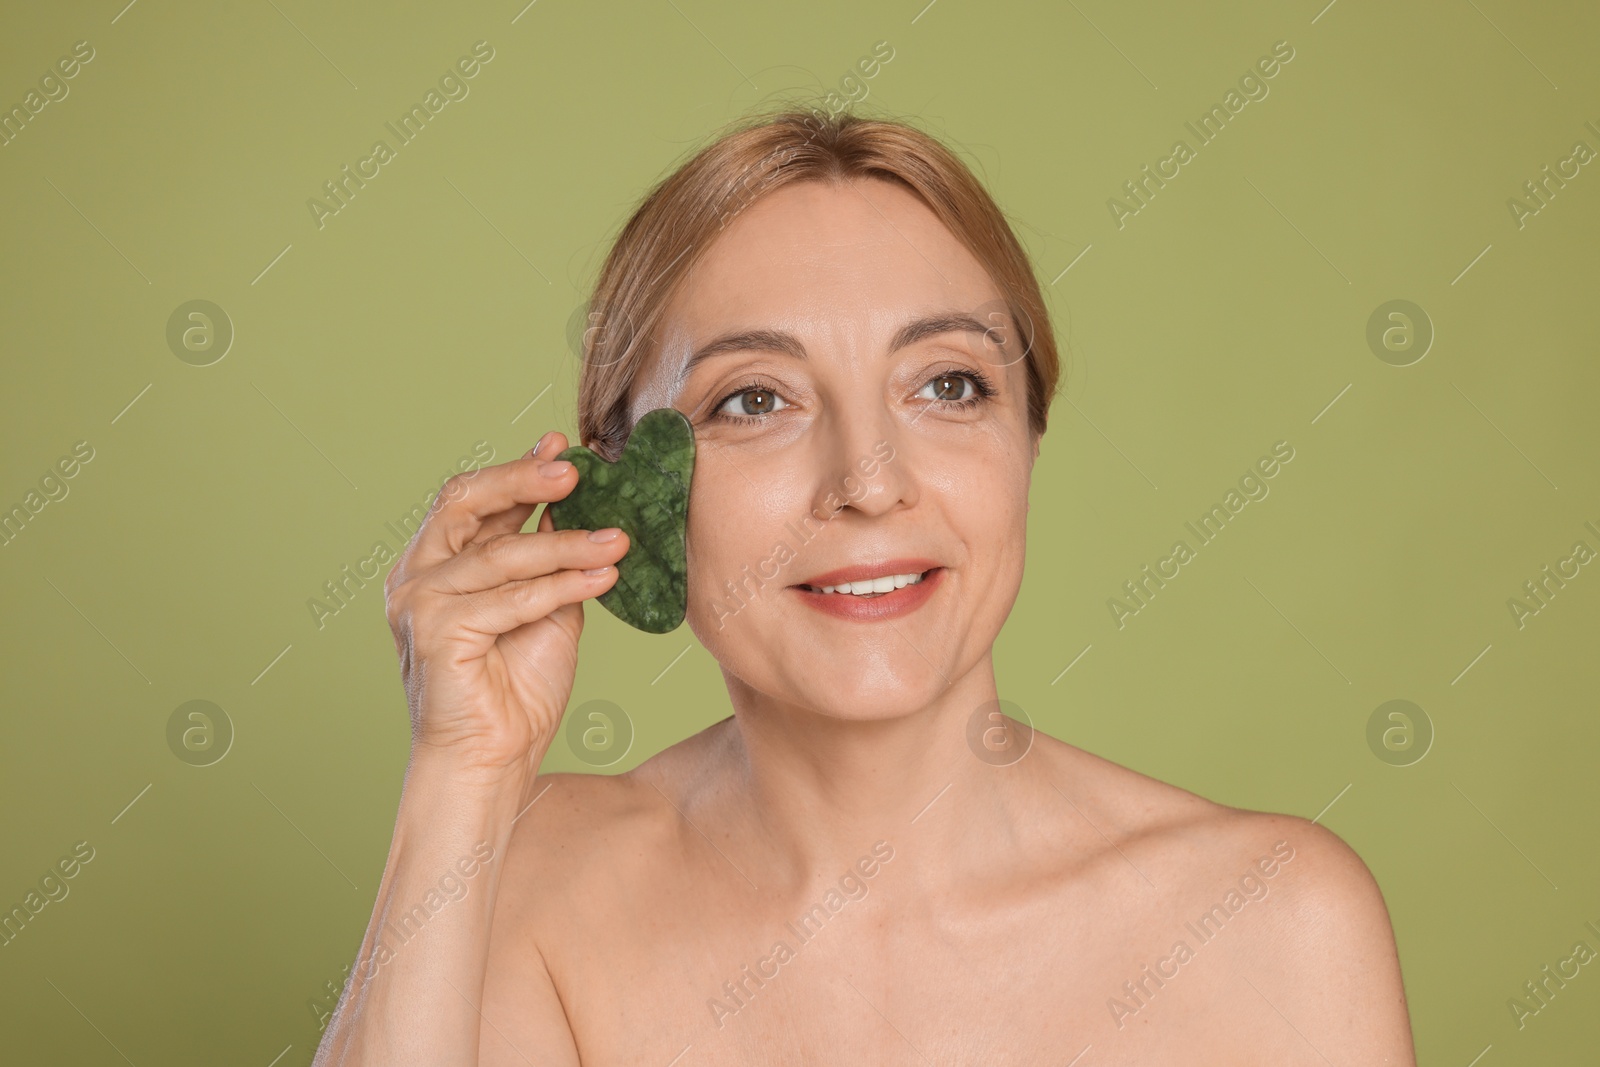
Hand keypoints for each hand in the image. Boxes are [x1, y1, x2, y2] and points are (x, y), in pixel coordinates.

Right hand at [382, 432, 628, 784]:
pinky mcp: (437, 632)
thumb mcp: (543, 608)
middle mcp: (417, 576)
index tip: (564, 446)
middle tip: (577, 470)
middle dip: (524, 479)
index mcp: (436, 564)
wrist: (492, 761)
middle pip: (466, 503)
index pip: (473, 500)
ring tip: (618, 539)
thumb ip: (549, 561)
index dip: (518, 469)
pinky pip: (512, 598)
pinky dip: (563, 586)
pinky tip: (604, 578)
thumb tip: (579, 508)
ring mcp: (420, 603)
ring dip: (567, 544)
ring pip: (502, 555)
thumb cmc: (515, 690)